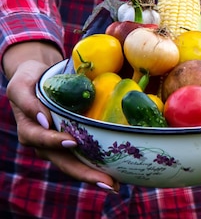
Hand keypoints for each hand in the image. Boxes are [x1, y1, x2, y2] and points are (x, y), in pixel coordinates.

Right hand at [4, 42, 120, 192]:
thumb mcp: (21, 85)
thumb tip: (44, 119)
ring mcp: (59, 147)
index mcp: (30, 131)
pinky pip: (85, 158)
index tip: (72, 142)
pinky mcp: (73, 144)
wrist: (38, 78)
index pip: (42, 140)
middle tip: (107, 183)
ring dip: (95, 176)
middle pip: (65, 162)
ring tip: (115, 185)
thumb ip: (28, 102)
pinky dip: (99, 166)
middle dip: (85, 174)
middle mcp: (45, 144)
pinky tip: (117, 174)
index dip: (55, 142)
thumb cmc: (29, 79)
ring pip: (76, 165)